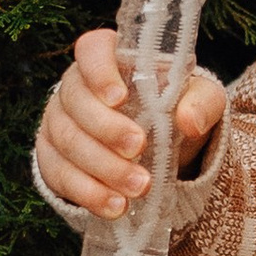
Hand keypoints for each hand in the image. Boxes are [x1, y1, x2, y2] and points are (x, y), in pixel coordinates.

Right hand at [33, 28, 226, 218]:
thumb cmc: (176, 112)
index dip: (99, 71)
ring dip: (102, 167)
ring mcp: (59, 121)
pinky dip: (88, 192)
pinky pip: (60, 174)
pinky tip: (115, 206)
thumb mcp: (202, 101)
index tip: (119, 98)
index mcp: (111, 60)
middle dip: (106, 129)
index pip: (92, 49)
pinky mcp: (54, 158)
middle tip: (139, 148)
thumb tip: (189, 121)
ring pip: (66, 140)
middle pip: (75, 101)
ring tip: (138, 187)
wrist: (162, 152)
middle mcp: (77, 86)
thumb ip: (202, 103)